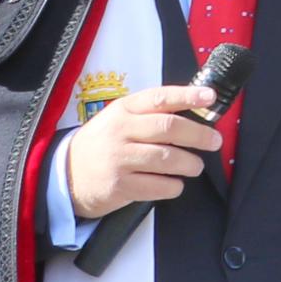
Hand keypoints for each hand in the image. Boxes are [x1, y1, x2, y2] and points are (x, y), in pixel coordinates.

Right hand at [61, 81, 226, 221]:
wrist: (65, 176)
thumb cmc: (104, 145)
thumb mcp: (119, 120)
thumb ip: (151, 114)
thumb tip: (197, 110)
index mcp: (122, 110)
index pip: (159, 98)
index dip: (187, 96)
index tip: (210, 97)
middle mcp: (119, 132)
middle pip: (169, 128)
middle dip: (199, 135)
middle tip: (215, 141)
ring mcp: (118, 159)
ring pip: (167, 158)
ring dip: (190, 164)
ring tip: (195, 166)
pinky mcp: (118, 186)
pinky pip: (159, 186)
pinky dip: (174, 186)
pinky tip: (175, 183)